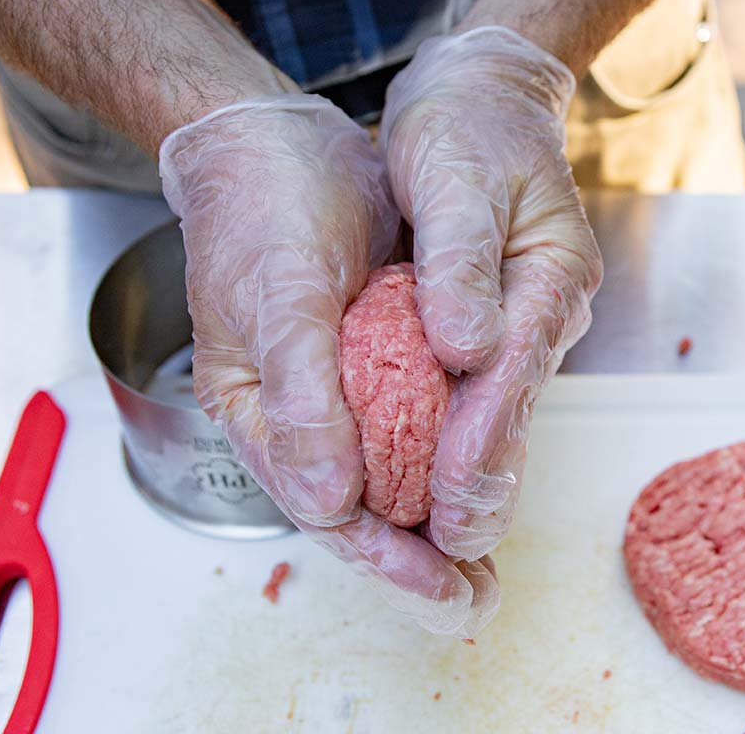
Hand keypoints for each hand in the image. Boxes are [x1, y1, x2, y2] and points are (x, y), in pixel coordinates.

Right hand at [159, 95, 498, 635]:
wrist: (280, 142)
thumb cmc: (265, 211)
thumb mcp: (283, 296)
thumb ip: (303, 398)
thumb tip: (328, 502)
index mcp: (262, 414)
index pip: (324, 508)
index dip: (383, 558)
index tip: (442, 589)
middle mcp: (299, 415)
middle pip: (359, 509)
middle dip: (415, 562)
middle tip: (475, 601)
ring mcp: (337, 390)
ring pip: (389, 476)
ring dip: (432, 522)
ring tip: (482, 567)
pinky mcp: (374, 359)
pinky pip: (411, 425)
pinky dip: (442, 459)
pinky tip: (476, 480)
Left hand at [380, 27, 603, 560]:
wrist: (483, 94)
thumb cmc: (467, 127)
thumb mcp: (456, 175)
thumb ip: (460, 264)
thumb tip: (466, 350)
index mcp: (550, 273)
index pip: (513, 374)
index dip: (481, 446)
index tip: (451, 507)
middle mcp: (547, 308)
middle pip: (515, 409)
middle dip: (483, 484)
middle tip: (450, 552)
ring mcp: (526, 320)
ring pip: (500, 411)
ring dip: (471, 476)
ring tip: (439, 541)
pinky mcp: (498, 324)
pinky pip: (480, 393)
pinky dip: (456, 440)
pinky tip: (429, 479)